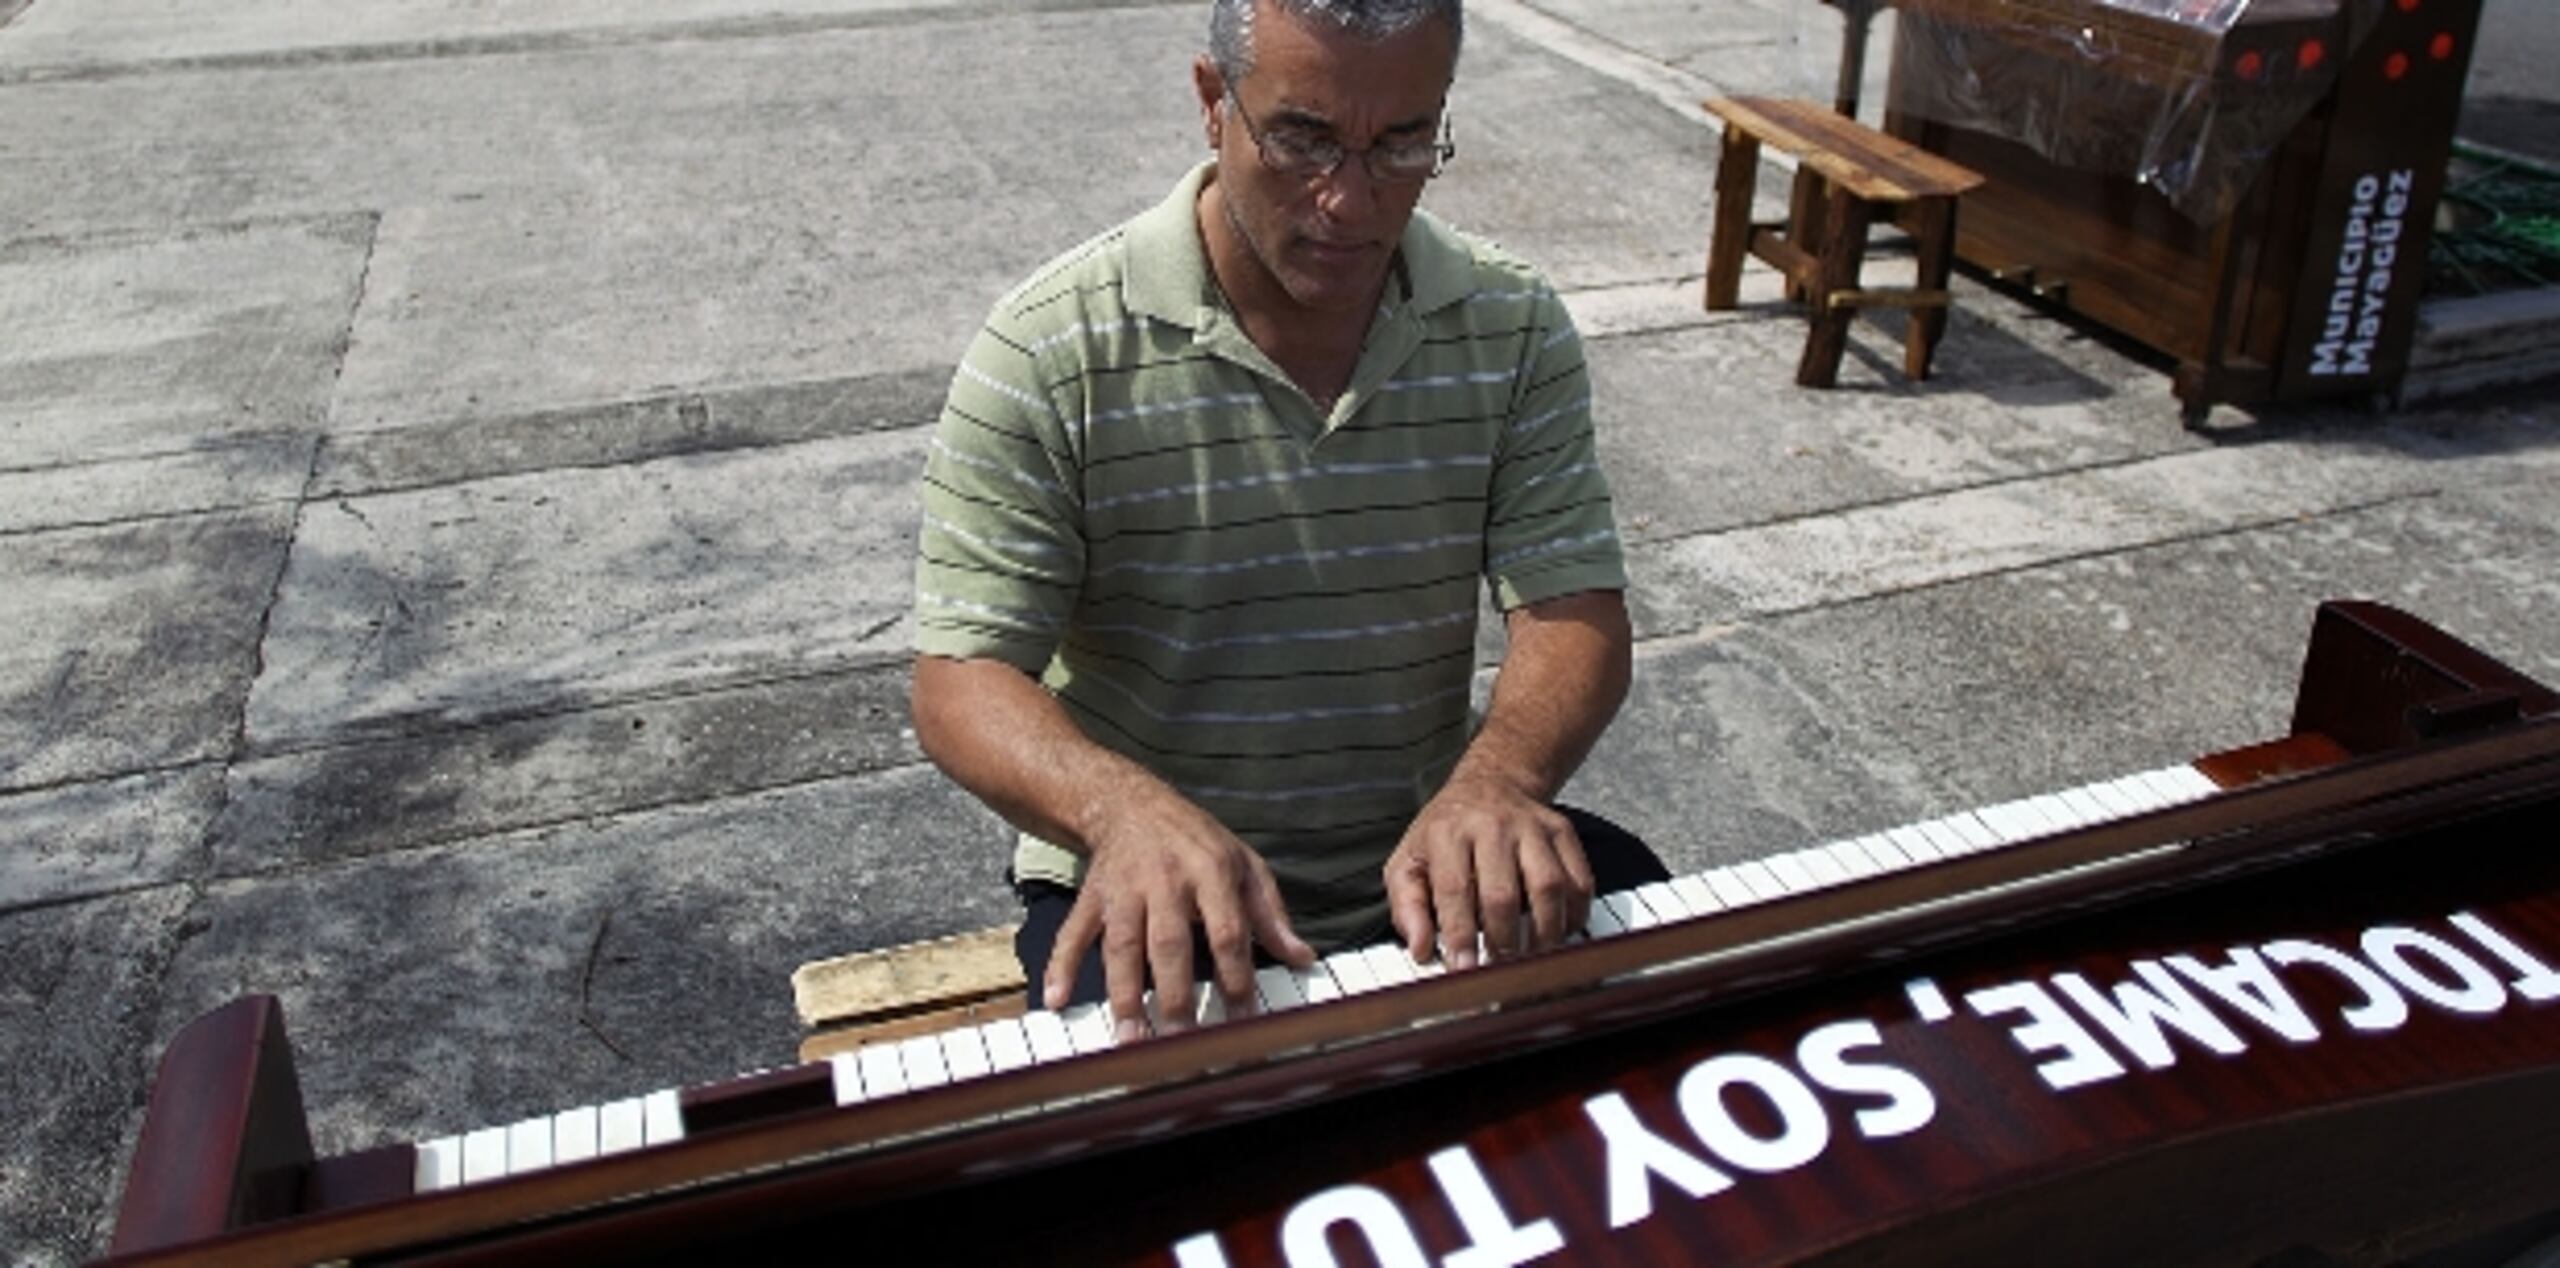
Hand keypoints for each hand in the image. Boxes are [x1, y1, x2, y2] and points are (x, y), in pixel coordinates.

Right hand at [1047, 792, 1313, 1039]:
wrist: (1130, 802)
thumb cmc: (1196, 840)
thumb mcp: (1244, 863)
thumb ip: (1271, 914)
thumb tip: (1303, 957)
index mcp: (1210, 871)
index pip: (1227, 931)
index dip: (1236, 978)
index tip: (1243, 1021)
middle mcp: (1165, 880)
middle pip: (1169, 944)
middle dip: (1175, 997)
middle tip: (1182, 1045)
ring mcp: (1123, 889)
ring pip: (1121, 945)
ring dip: (1124, 994)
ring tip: (1130, 1040)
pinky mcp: (1091, 896)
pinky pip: (1074, 932)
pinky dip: (1061, 964)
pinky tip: (1056, 999)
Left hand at [1384, 777, 1594, 969]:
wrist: (1489, 786)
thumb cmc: (1445, 834)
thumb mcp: (1409, 863)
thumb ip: (1408, 907)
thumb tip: (1421, 949)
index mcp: (1448, 833)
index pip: (1455, 889)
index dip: (1460, 935)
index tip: (1464, 970)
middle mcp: (1493, 826)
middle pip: (1503, 893)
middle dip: (1502, 942)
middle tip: (1499, 973)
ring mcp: (1533, 828)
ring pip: (1548, 886)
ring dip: (1543, 933)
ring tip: (1532, 960)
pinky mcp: (1563, 833)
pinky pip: (1579, 880)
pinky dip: (1574, 915)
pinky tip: (1558, 933)